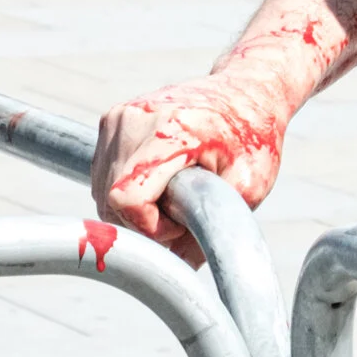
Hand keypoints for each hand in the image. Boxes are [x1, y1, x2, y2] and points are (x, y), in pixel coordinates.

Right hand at [92, 71, 294, 260]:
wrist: (246, 90)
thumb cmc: (253, 136)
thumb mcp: (251, 186)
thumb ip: (213, 229)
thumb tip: (176, 267)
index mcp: (173, 130)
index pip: (126, 198)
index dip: (150, 228)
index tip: (181, 223)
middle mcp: (137, 118)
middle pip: (110, 200)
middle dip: (143, 223)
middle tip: (182, 212)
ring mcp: (121, 116)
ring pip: (102, 191)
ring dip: (134, 209)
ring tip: (174, 195)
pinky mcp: (113, 120)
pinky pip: (103, 176)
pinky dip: (127, 191)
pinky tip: (160, 183)